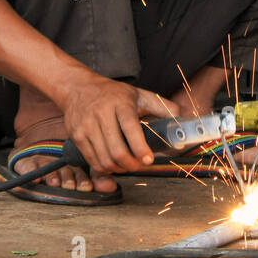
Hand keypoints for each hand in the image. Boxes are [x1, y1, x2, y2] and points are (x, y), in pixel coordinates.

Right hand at [59, 74, 177, 174]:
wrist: (77, 88)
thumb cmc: (113, 93)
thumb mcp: (138, 94)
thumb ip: (162, 107)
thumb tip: (181, 119)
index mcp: (120, 103)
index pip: (130, 129)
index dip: (140, 148)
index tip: (149, 159)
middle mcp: (101, 114)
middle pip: (117, 150)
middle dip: (132, 164)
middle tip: (140, 165)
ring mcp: (86, 126)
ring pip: (104, 159)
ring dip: (119, 168)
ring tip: (128, 164)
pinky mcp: (76, 136)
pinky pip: (92, 161)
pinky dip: (105, 168)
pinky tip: (113, 163)